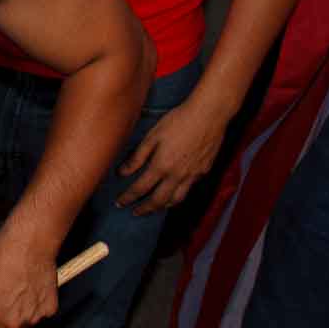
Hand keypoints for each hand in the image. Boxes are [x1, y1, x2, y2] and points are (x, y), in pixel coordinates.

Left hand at [117, 94, 229, 216]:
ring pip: (176, 200)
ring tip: (154, 208)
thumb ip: (137, 157)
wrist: (209, 115)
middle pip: (158, 201)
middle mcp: (177, 175)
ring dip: (163, 207)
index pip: (140, 189)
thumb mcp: (152, 136)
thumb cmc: (178, 121)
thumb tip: (122, 172)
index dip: (128, 198)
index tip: (119, 203)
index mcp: (161, 166)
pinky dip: (178, 195)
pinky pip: (189, 189)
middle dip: (144, 209)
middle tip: (134, 212)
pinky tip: (174, 192)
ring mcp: (193, 175)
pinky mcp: (204, 171)